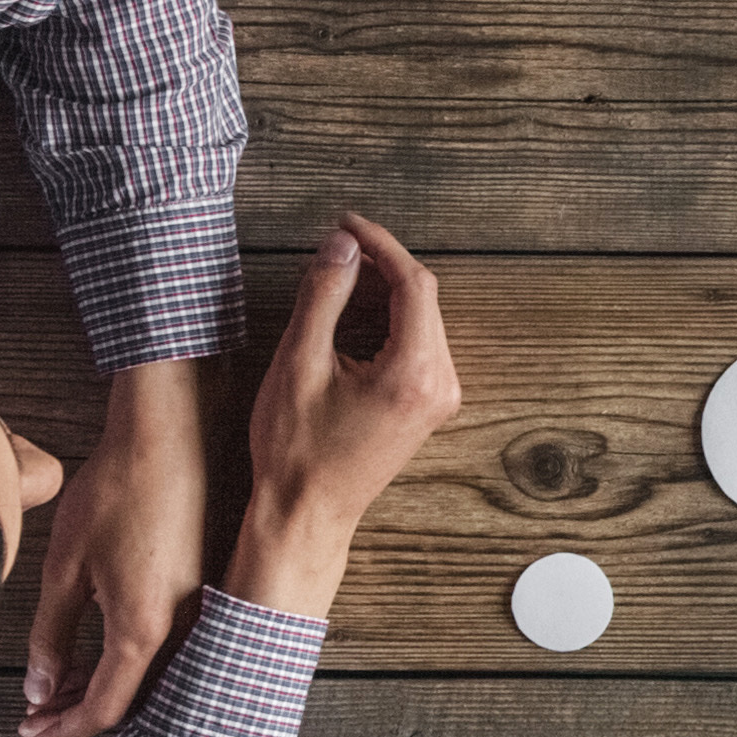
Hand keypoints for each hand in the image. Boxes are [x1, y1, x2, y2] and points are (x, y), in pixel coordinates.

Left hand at [22, 358, 207, 736]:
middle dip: (79, 714)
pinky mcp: (207, 589)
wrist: (175, 433)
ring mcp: (204, 609)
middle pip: (134, 700)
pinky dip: (130, 662)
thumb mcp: (65, 565)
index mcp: (146, 628)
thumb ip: (52, 633)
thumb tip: (40, 686)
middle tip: (35, 718)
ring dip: (105, 688)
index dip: (62, 729)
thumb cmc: (118, 488)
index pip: (104, 706)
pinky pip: (171, 648)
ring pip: (154, 676)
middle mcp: (186, 628)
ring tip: (56, 687)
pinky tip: (98, 653)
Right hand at [223, 215, 460, 624]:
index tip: (345, 223)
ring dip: (382, 294)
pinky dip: (387, 322)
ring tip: (334, 279)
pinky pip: (416, 345)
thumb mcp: (298, 363)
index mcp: (415, 373)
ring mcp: (440, 397)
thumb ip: (324, 296)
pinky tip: (349, 315)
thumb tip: (341, 243)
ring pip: (420, 320)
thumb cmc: (295, 448)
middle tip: (333, 248)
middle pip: (422, 299)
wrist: (307, 514)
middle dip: (380, 267)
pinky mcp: (429, 405)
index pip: (413, 284)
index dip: (380, 245)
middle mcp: (441, 384)